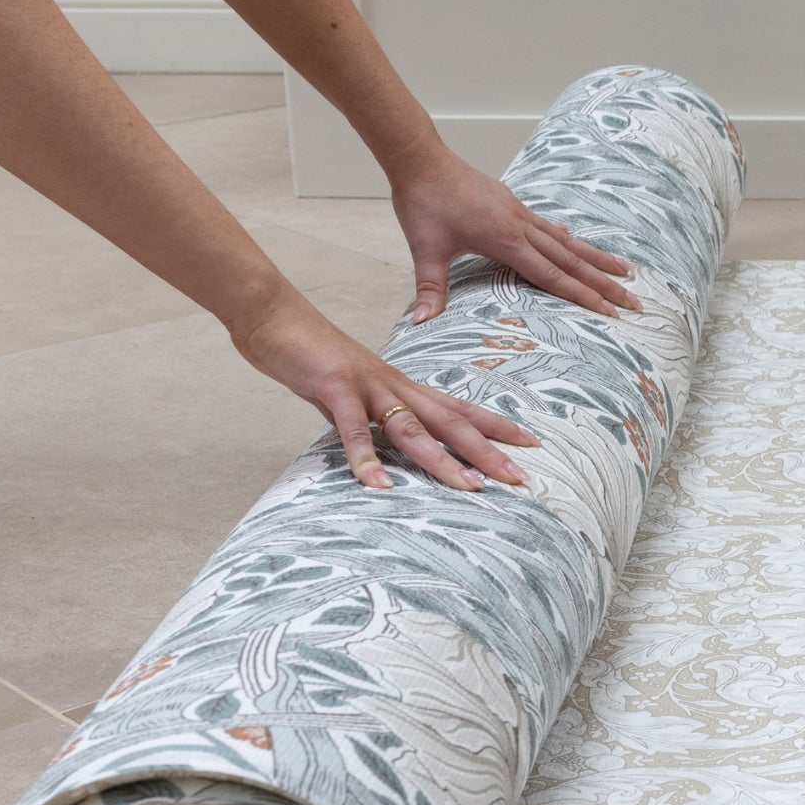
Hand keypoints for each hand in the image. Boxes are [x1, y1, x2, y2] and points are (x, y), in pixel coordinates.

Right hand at [229, 286, 539, 491]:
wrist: (273, 314)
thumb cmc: (312, 355)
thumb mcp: (351, 393)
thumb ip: (372, 420)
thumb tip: (387, 451)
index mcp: (402, 386)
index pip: (459, 408)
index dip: (495, 425)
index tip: (530, 443)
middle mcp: (394, 385)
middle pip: (450, 422)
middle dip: (487, 452)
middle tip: (520, 478)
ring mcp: (366, 385)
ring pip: (412, 427)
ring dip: (442, 461)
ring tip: (470, 489)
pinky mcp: (334, 387)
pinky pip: (351, 427)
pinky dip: (365, 456)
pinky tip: (378, 484)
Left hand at [390, 143, 639, 324]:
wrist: (422, 160)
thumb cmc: (423, 204)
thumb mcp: (424, 250)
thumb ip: (429, 288)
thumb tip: (420, 324)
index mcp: (505, 239)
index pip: (552, 275)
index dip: (581, 295)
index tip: (607, 310)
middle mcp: (521, 225)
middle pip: (571, 260)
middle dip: (603, 283)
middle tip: (632, 300)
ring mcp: (519, 213)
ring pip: (567, 242)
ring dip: (596, 259)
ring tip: (625, 270)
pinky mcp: (512, 205)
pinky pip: (548, 227)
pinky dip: (567, 239)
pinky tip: (575, 241)